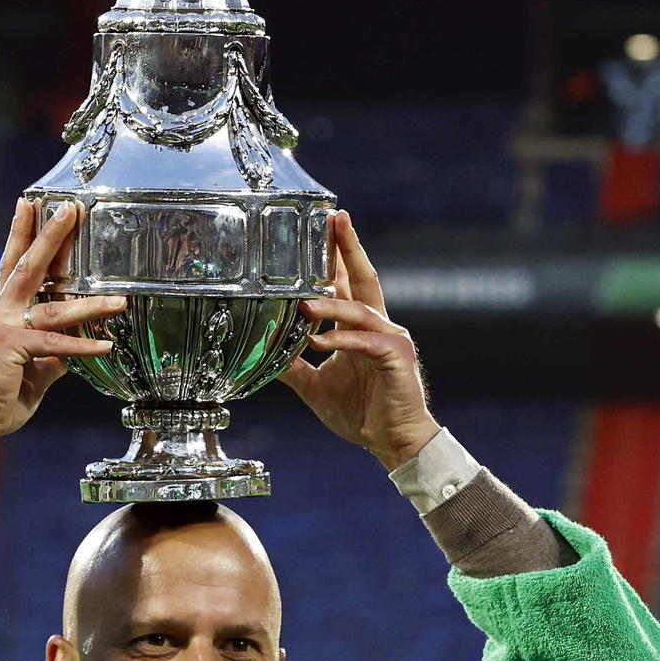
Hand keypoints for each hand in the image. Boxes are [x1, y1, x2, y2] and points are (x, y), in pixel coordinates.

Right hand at [0, 200, 122, 450]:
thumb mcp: (33, 370)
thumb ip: (53, 357)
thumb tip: (73, 354)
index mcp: (2, 312)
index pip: (14, 265)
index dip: (22, 233)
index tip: (31, 204)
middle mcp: (0, 312)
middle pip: (28, 266)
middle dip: (49, 235)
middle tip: (69, 208)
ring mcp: (4, 328)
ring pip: (53, 307)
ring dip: (90, 303)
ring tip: (121, 300)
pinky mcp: (12, 348)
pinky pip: (54, 344)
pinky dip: (81, 346)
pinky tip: (105, 345)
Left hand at [277, 211, 439, 469]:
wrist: (391, 442)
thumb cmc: (361, 413)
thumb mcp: (314, 386)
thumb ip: (292, 365)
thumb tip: (262, 350)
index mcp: (359, 328)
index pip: (347, 284)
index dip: (335, 256)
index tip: (322, 227)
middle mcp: (378, 325)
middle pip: (363, 277)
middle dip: (348, 248)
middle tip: (336, 218)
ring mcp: (390, 338)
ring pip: (359, 310)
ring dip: (331, 304)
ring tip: (304, 301)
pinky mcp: (397, 357)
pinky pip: (367, 342)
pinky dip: (343, 339)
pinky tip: (320, 340)